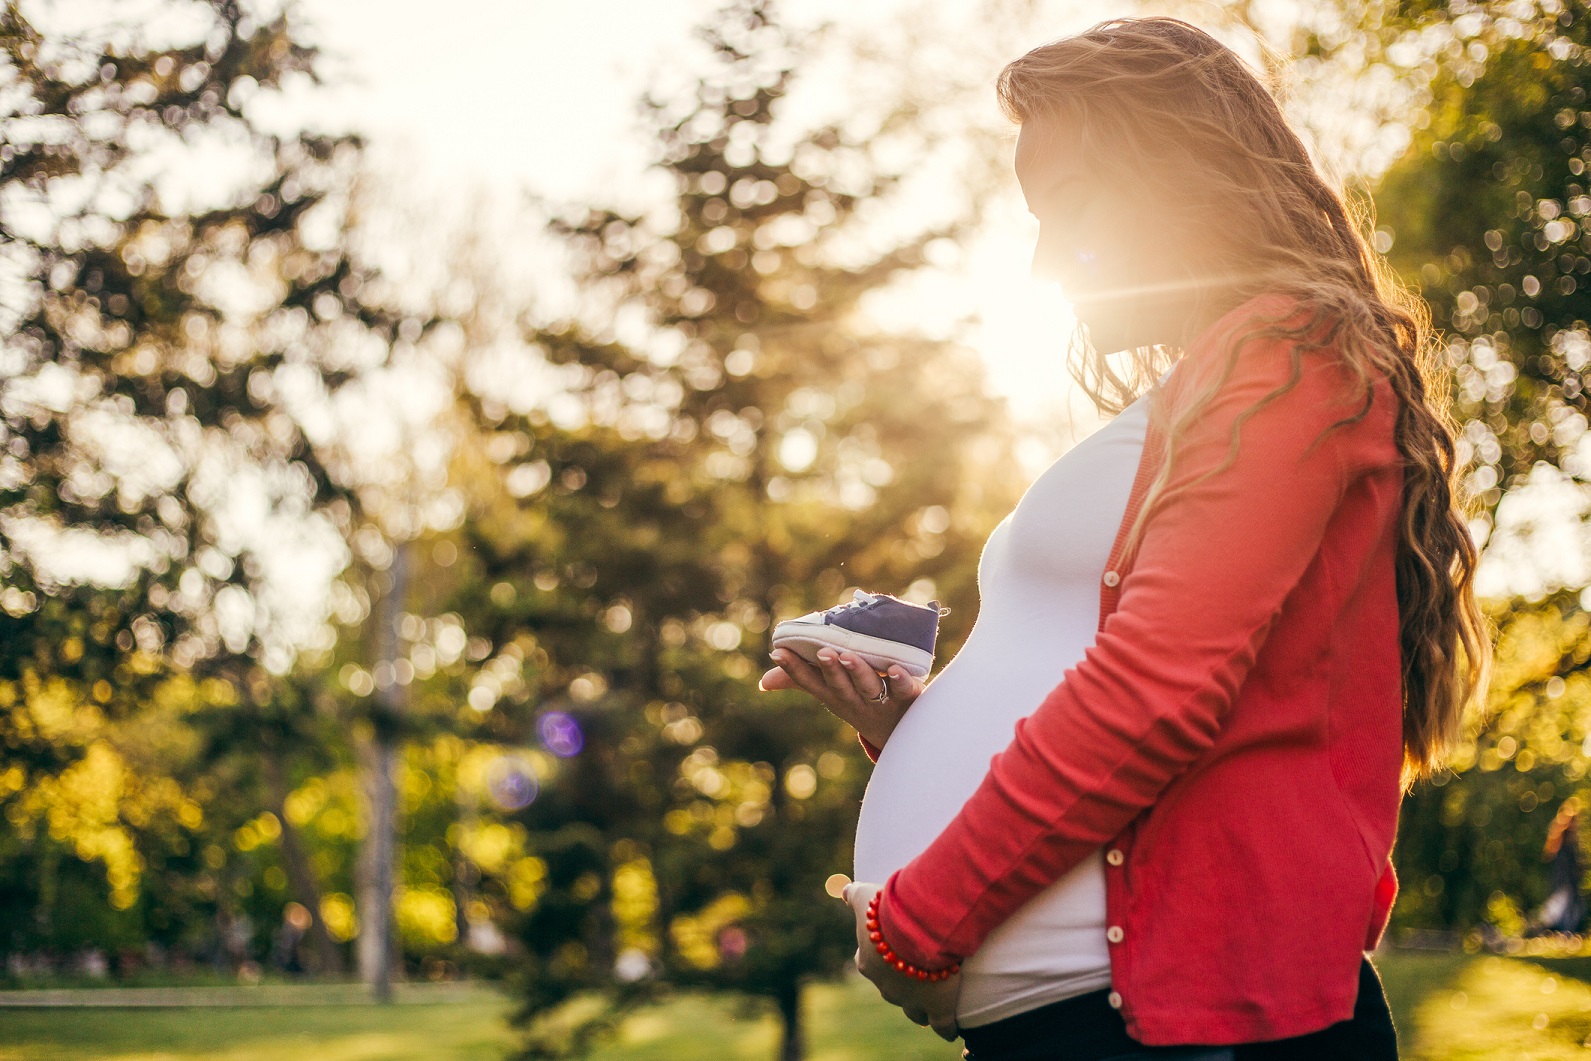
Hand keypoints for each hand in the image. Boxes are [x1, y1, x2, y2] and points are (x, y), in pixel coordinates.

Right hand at [759, 648, 924, 749]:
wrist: (905, 735)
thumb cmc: (863, 703)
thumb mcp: (832, 693)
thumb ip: (803, 679)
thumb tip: (765, 681)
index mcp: (834, 695)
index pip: (810, 682)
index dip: (793, 668)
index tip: (778, 651)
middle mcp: (855, 700)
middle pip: (839, 685)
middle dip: (829, 669)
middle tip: (822, 652)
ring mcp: (881, 701)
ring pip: (868, 686)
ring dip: (858, 672)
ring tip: (848, 656)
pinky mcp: (907, 698)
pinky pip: (903, 690)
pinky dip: (900, 681)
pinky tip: (895, 670)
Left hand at [841, 881, 961, 1040]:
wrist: (919, 927)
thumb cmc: (892, 909)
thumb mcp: (868, 897)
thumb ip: (854, 894)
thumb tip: (843, 890)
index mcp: (868, 961)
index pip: (869, 965)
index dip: (880, 961)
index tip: (888, 957)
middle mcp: (886, 985)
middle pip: (891, 992)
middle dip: (900, 986)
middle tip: (912, 980)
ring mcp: (912, 999)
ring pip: (914, 1011)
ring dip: (921, 1007)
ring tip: (931, 1003)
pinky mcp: (938, 1006)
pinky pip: (943, 1025)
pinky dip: (947, 1028)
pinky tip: (951, 1030)